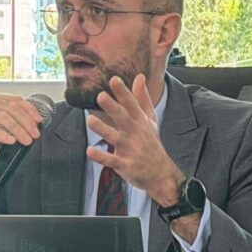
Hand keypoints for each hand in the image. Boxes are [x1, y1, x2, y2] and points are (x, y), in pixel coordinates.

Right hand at [0, 93, 43, 203]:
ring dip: (17, 129)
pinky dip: (0, 134)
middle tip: (35, 135)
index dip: (30, 111)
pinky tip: (10, 141)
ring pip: (1, 116)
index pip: (15, 100)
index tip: (39, 123)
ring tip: (26, 140)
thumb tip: (29, 129)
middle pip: (11, 107)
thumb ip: (7, 125)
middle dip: (26, 122)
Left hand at [85, 74, 183, 207]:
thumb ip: (142, 99)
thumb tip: (139, 77)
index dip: (123, 92)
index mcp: (140, 121)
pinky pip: (110, 160)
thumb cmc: (151, 143)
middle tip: (100, 96)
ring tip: (90, 120)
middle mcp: (134, 133)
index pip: (132, 104)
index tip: (114, 80)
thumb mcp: (150, 120)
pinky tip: (90, 151)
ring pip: (114, 137)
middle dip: (112, 107)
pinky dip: (100, 156)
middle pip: (122, 118)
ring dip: (102, 129)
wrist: (161, 174)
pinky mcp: (124, 164)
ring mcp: (129, 149)